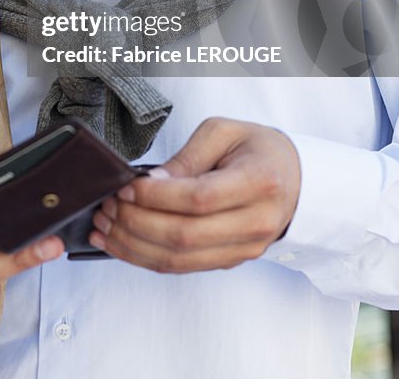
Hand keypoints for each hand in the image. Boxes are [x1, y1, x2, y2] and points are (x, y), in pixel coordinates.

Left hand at [89, 117, 299, 272]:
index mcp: (259, 182)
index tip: (125, 185)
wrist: (295, 179)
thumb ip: (186, 157)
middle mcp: (256, 223)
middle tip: (107, 206)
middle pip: (185, 236)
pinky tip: (119, 243)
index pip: (199, 199)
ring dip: (133, 246)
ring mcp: (244, 249)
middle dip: (136, 223)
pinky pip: (182, 267)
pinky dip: (145, 258)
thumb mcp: (223, 132)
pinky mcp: (229, 262)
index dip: (157, 197)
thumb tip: (150, 182)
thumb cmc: (257, 149)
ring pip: (180, 261)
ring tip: (103, 227)